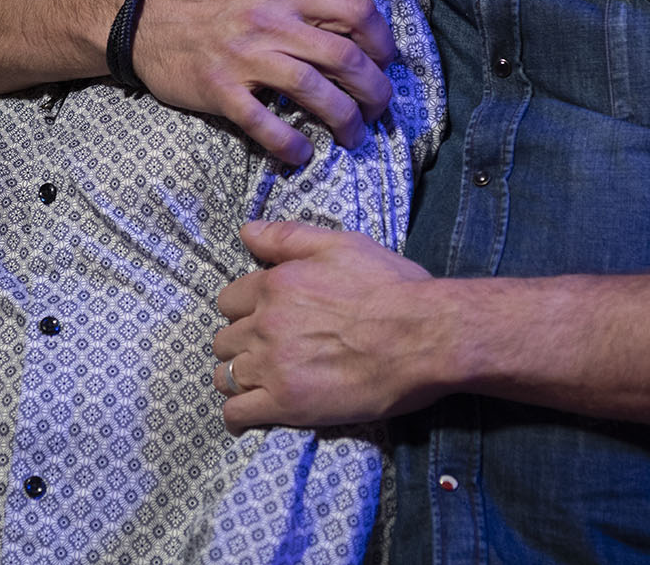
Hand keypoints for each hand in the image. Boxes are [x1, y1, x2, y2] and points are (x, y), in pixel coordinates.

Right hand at [132, 0, 395, 162]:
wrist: (148, 17)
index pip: (355, 12)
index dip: (383, 40)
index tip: (385, 60)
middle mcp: (269, 22)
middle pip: (343, 58)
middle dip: (374, 90)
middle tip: (379, 107)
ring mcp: (244, 59)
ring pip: (311, 92)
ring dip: (344, 119)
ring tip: (354, 134)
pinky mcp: (220, 91)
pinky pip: (262, 123)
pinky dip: (288, 143)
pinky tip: (302, 153)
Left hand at [211, 219, 443, 428]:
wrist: (425, 336)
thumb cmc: (390, 287)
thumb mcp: (341, 245)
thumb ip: (288, 237)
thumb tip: (246, 233)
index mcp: (275, 285)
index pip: (229, 300)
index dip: (245, 310)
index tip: (262, 319)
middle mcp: (266, 324)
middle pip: (225, 339)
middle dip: (241, 345)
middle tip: (266, 352)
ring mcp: (273, 366)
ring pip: (224, 376)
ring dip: (237, 378)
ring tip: (259, 383)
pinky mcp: (287, 405)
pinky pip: (237, 414)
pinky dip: (239, 415)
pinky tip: (251, 413)